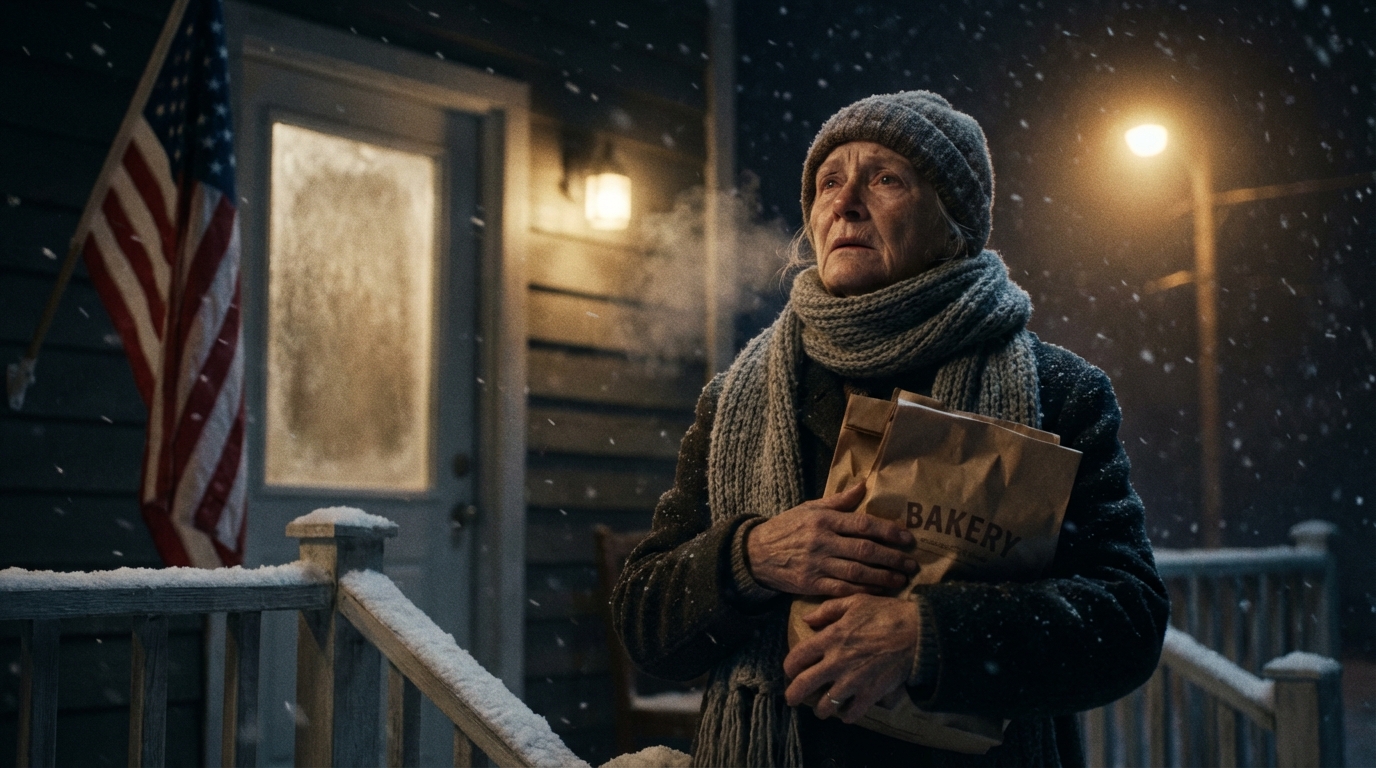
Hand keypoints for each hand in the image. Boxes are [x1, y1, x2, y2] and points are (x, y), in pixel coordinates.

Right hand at [746, 484, 916, 595]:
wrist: (756, 554)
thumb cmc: (787, 528)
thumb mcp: (809, 508)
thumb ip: (839, 501)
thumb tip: (864, 484)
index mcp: (824, 520)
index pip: (862, 524)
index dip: (888, 531)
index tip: (908, 538)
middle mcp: (822, 541)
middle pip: (865, 550)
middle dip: (892, 557)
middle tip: (912, 563)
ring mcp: (817, 565)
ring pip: (857, 573)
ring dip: (883, 577)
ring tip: (901, 579)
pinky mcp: (811, 585)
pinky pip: (842, 590)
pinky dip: (863, 592)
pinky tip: (878, 592)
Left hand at [783, 594, 919, 722]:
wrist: (919, 632)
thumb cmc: (887, 613)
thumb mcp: (855, 602)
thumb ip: (828, 610)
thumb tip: (807, 619)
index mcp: (830, 638)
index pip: (797, 657)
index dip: (789, 666)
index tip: (790, 670)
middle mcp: (837, 662)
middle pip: (804, 685)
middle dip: (794, 695)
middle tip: (792, 700)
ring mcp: (854, 680)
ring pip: (826, 704)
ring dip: (821, 709)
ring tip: (821, 710)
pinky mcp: (871, 693)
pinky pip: (852, 713)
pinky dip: (846, 716)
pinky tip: (845, 714)